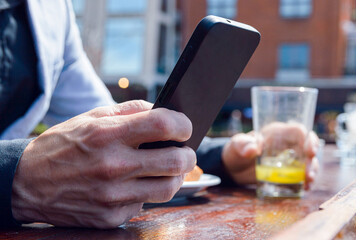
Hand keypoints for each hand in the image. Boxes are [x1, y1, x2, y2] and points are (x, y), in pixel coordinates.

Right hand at [11, 100, 195, 228]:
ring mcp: (113, 196)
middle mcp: (113, 167)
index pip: (163, 125)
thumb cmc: (63, 145)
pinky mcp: (111, 217)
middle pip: (176, 161)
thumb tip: (163, 111)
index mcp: (107, 135)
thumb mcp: (91, 117)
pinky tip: (136, 184)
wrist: (28, 183)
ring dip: (175, 176)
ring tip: (167, 168)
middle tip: (185, 151)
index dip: (182, 124)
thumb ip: (131, 110)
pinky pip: (145, 204)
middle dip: (188, 154)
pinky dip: (147, 192)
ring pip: (169, 188)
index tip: (185, 126)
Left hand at [222, 123, 318, 188]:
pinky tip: (305, 187)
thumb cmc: (235, 151)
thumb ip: (243, 144)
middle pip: (308, 147)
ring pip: (308, 162)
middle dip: (312, 159)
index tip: (310, 152)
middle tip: (309, 173)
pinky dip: (306, 181)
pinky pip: (301, 175)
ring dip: (312, 171)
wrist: (233, 168)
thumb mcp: (236, 146)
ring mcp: (289, 159)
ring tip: (308, 181)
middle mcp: (286, 144)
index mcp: (276, 133)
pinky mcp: (287, 172)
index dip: (308, 139)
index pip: (298, 131)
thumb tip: (253, 149)